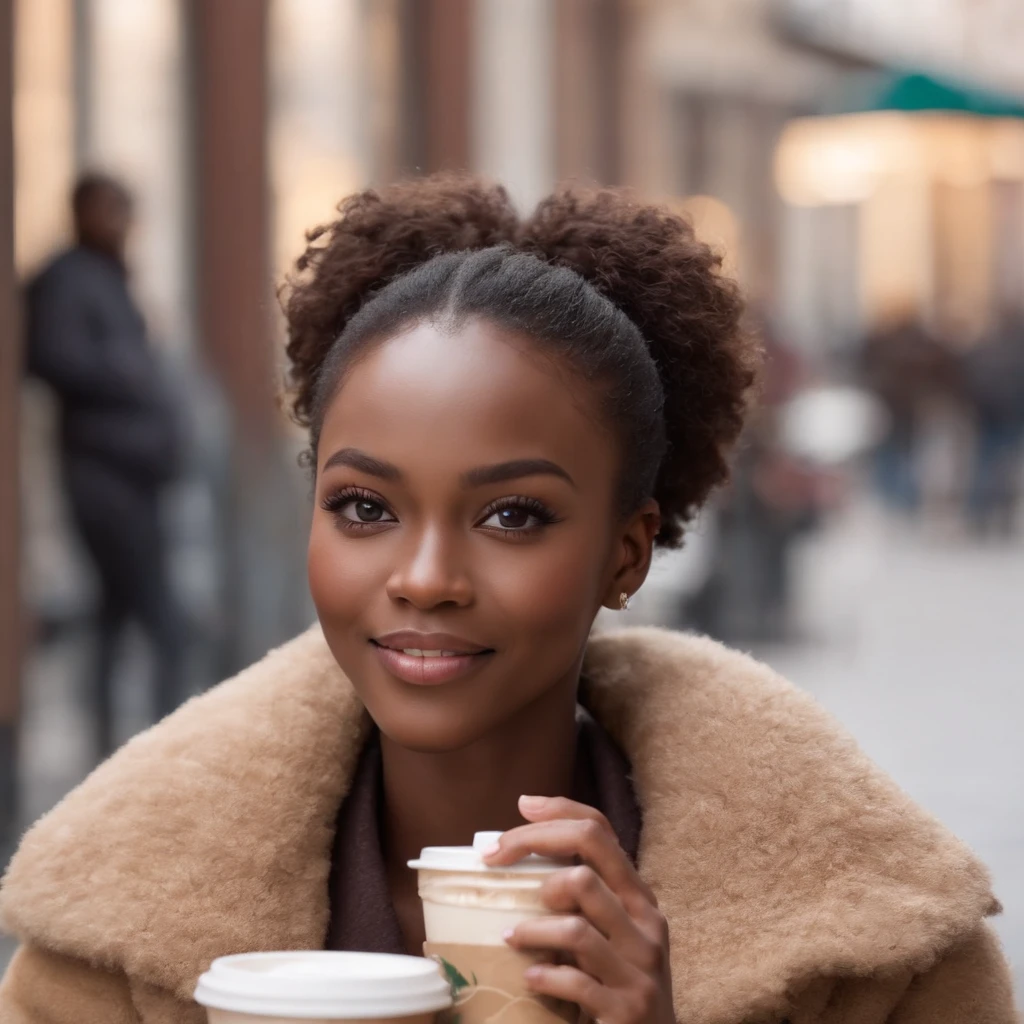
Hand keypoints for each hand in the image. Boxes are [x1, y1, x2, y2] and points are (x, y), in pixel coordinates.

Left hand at [483, 796, 673, 1023]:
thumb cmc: (616, 985)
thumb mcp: (608, 933)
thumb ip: (582, 900)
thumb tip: (519, 858)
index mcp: (638, 896)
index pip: (601, 830)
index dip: (560, 811)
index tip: (521, 807)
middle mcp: (646, 920)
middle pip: (589, 853)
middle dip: (534, 845)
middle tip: (496, 862)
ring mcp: (641, 964)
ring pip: (576, 921)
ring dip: (532, 927)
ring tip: (511, 936)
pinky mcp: (627, 1006)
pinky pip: (576, 980)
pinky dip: (545, 976)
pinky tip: (530, 978)